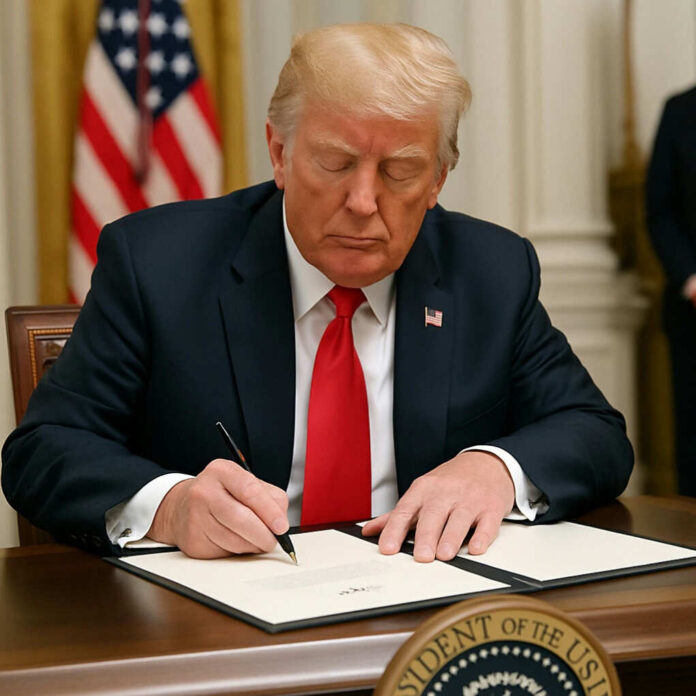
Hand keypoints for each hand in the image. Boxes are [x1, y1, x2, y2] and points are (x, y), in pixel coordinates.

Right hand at [147, 459, 289, 558]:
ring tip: (255, 539)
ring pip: (235, 540)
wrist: (182, 506)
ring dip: (252, 545)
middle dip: (264, 534)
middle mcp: (204, 491)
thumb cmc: (222, 494)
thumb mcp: (245, 484)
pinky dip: (237, 551)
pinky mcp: (192, 540)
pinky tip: (235, 541)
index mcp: (222, 471)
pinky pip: (224, 552)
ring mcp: (195, 516)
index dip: (270, 511)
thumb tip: (280, 524)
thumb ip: (269, 498)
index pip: (250, 491)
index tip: (281, 526)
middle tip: (273, 540)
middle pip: (242, 519)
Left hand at [362, 451, 514, 561]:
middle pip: (432, 515)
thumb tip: (370, 531)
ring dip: (451, 538)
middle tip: (421, 557)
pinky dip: (482, 537)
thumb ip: (397, 514)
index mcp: (424, 490)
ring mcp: (469, 500)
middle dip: (425, 536)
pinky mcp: (491, 508)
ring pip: (459, 519)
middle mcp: (445, 493)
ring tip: (444, 555)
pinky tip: (476, 548)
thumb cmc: (451, 481)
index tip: (387, 548)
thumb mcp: (422, 491)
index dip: (395, 530)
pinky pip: (487, 524)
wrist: (486, 463)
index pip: (405, 510)